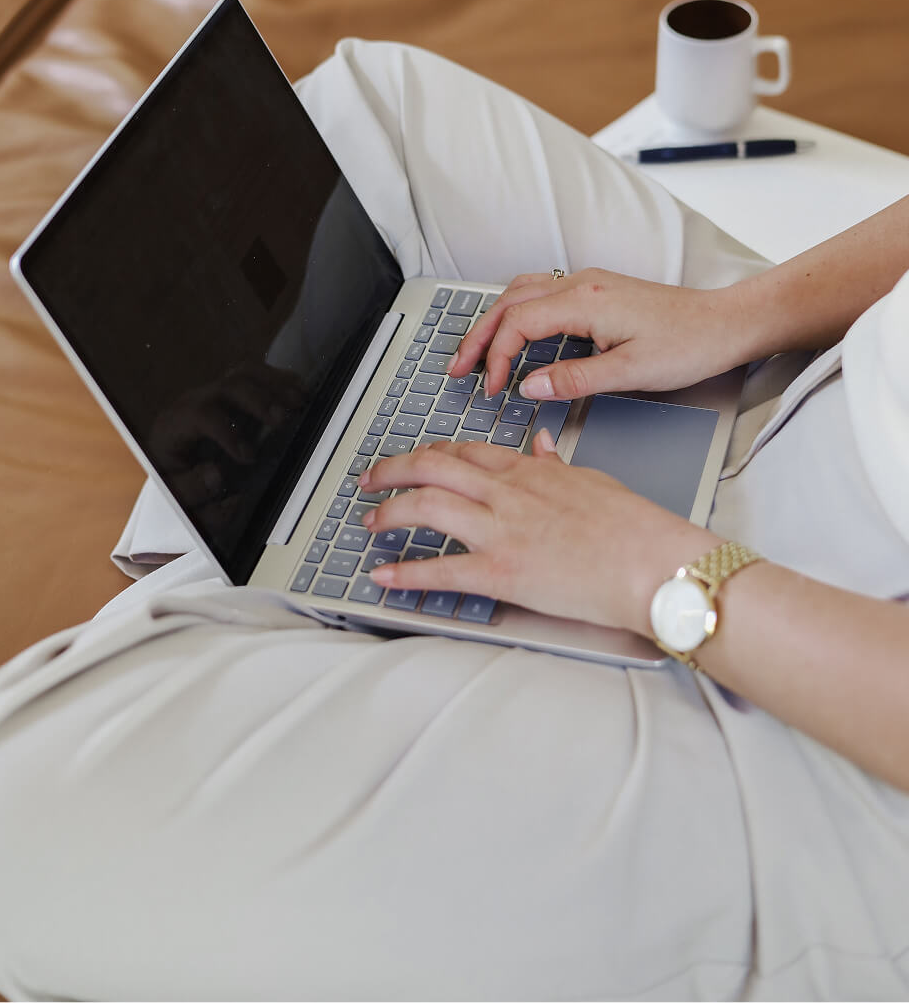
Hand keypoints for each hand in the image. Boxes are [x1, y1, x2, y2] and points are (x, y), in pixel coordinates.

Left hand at [150, 364, 302, 509]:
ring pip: (244, 373)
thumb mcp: (174, 492)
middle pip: (227, 386)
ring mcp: (212, 392)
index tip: (248, 457)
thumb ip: (189, 488)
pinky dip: (279, 380)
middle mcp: (193, 400)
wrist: (168, 463)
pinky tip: (299, 391)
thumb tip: (216, 474)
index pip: (200, 414)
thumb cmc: (172, 477)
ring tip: (299, 402)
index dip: (226, 432)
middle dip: (258, 400)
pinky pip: (254, 375)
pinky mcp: (229, 392)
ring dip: (274, 384)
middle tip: (282, 420)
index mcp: (175, 423)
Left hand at [358, 437, 714, 631]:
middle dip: (391, 471)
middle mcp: (507, 494)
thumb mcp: (592, 481)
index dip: (429, 454)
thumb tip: (540, 448)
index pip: (464, 451)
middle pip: (432, 467)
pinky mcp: (502, 573)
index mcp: (529, 471)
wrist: (654, 563)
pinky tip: (384, 576)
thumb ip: (557, 465)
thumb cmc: (635, 528)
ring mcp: (501, 531)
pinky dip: (406, 573)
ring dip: (389, 512)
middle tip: (369, 480)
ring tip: (370, 521)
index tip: (413, 460)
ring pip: (426, 506)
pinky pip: (441, 570)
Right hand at [449, 268, 750, 400]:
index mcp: (586, 302)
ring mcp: (589, 284)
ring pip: (521, 293)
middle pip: (509, 302)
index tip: (492, 388)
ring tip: (476, 351)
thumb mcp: (631, 373)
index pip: (519, 323)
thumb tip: (529, 386)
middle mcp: (583, 285)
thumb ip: (575, 379)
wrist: (726, 323)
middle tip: (458, 368)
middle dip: (479, 335)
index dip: (497, 357)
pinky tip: (514, 332)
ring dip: (494, 320)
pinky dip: (516, 313)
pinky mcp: (598, 291)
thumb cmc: (689, 345)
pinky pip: (541, 294)